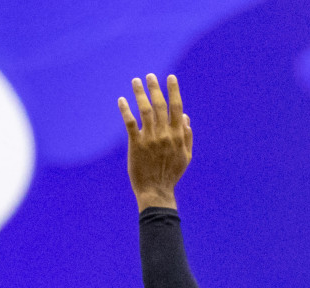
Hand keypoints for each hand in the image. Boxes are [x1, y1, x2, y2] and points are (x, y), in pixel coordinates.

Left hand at [119, 73, 191, 211]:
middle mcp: (165, 135)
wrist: (156, 191)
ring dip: (140, 94)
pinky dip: (126, 110)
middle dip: (155, 88)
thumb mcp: (185, 156)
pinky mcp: (136, 144)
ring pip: (145, 111)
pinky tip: (122, 100)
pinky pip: (130, 123)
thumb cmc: (171, 174)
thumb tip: (186, 117)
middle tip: (150, 75)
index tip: (170, 78)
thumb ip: (187, 137)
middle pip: (160, 106)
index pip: (177, 108)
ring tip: (135, 81)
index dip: (174, 91)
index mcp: (178, 136)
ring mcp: (150, 139)